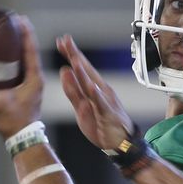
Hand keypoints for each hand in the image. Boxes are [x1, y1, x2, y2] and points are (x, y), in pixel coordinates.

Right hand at [0, 16, 43, 139]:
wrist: (23, 139)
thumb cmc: (16, 123)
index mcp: (34, 79)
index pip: (31, 50)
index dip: (26, 34)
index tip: (21, 18)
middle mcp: (34, 79)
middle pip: (29, 51)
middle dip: (22, 35)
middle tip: (14, 20)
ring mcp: (30, 85)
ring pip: (25, 60)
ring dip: (17, 47)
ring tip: (8, 33)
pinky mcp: (23, 91)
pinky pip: (18, 70)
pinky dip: (12, 60)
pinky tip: (2, 57)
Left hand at [57, 34, 133, 149]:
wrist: (121, 142)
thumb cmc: (102, 124)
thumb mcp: (81, 107)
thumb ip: (72, 91)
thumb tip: (64, 71)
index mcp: (94, 88)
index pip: (81, 68)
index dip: (71, 54)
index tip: (61, 41)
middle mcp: (101, 90)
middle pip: (86, 70)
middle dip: (76, 55)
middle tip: (66, 41)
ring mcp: (106, 101)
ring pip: (93, 84)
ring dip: (84, 72)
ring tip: (75, 59)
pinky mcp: (108, 114)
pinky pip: (102, 104)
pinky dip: (97, 95)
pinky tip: (92, 87)